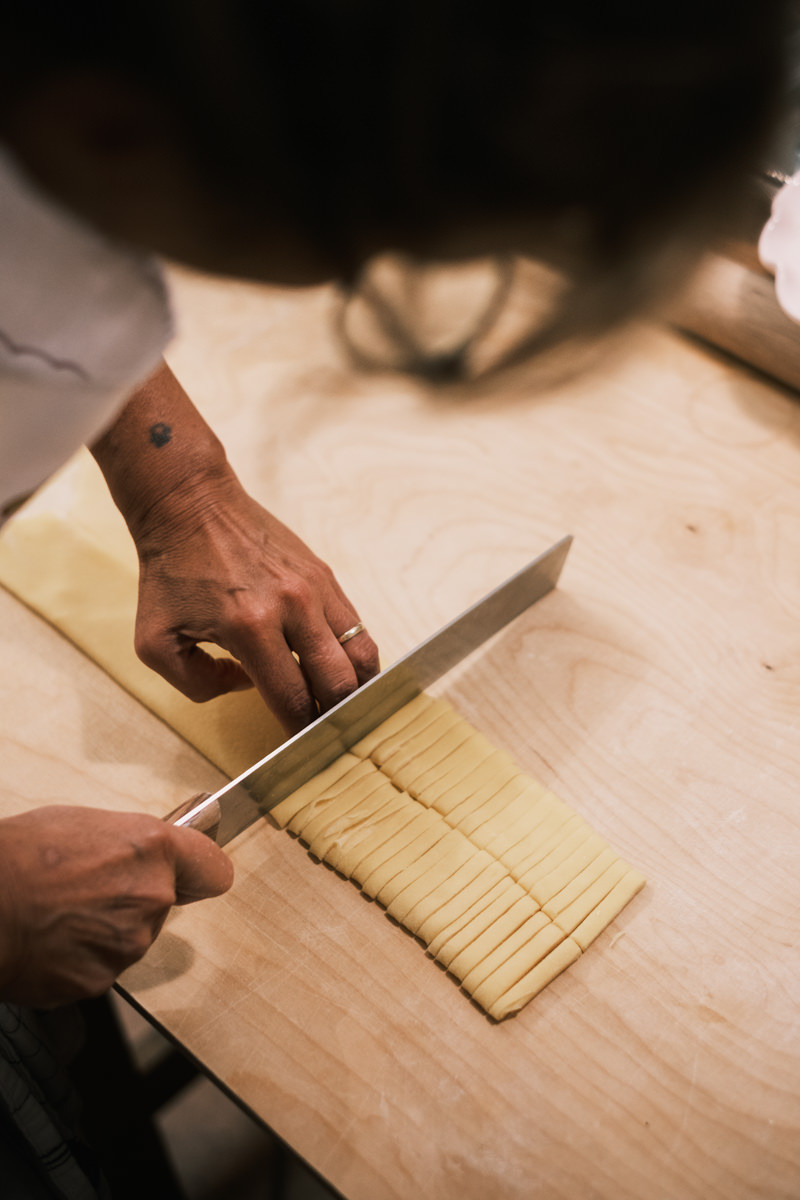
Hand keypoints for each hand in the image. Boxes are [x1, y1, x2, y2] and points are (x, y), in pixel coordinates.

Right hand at [0, 805, 232, 1007]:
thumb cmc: (20, 855)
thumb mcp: (86, 823)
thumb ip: (132, 843)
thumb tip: (144, 853)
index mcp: (153, 850)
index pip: (212, 870)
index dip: (200, 873)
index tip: (193, 875)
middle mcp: (151, 896)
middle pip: (165, 903)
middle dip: (135, 898)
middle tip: (91, 888)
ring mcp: (129, 942)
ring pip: (133, 936)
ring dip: (108, 928)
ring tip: (64, 911)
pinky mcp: (101, 979)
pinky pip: (102, 965)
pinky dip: (83, 957)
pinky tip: (54, 937)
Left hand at [92, 361, 379, 733]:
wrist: (191, 505)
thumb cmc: (171, 571)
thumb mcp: (155, 641)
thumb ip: (196, 684)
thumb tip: (245, 688)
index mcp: (249, 628)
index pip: (291, 698)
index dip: (299, 731)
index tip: (299, 750)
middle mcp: (292, 608)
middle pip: (336, 681)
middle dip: (335, 716)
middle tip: (328, 734)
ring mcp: (314, 589)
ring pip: (360, 654)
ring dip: (356, 687)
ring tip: (346, 704)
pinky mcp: (324, 574)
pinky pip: (355, 625)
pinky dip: (356, 654)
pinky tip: (345, 669)